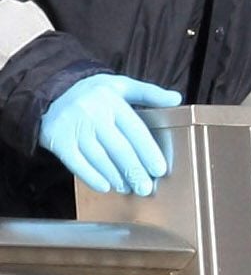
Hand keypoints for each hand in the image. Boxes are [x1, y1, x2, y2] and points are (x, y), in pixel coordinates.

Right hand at [40, 73, 178, 197]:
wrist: (50, 92)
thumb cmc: (93, 93)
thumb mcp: (120, 85)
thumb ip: (148, 93)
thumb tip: (176, 98)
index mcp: (111, 100)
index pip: (135, 130)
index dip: (148, 152)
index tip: (159, 170)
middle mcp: (91, 112)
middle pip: (118, 148)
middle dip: (134, 171)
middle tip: (145, 189)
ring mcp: (73, 126)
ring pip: (99, 158)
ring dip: (116, 177)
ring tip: (128, 188)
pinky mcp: (57, 138)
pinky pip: (76, 163)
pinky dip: (92, 177)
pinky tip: (105, 186)